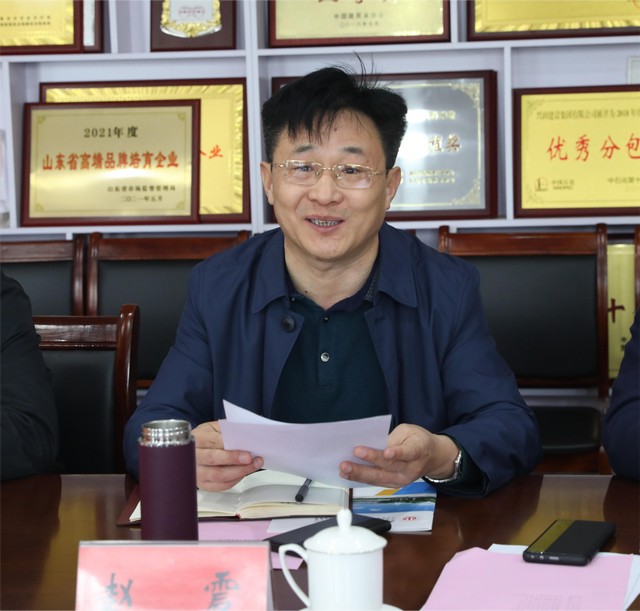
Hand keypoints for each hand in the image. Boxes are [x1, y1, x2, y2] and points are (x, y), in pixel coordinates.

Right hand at [191, 420, 263, 490]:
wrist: (191, 452)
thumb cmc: (206, 438)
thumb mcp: (214, 428)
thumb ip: (227, 430)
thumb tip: (245, 434)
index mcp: (196, 439)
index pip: (213, 442)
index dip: (229, 445)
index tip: (246, 447)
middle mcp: (193, 457)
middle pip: (213, 459)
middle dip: (234, 459)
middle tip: (251, 458)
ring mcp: (197, 473)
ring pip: (219, 475)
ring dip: (240, 471)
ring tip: (254, 464)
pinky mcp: (203, 485)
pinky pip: (222, 485)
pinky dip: (236, 479)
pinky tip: (245, 471)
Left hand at [338, 424, 458, 487]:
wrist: (433, 458)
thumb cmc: (418, 440)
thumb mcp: (409, 431)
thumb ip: (393, 438)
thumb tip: (372, 443)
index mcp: (419, 450)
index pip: (409, 452)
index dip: (398, 452)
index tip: (387, 452)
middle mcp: (411, 468)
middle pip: (389, 466)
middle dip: (369, 461)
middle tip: (351, 457)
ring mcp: (403, 480)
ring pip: (380, 477)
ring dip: (360, 474)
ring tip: (344, 468)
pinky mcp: (394, 485)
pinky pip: (376, 482)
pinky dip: (361, 479)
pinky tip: (347, 475)